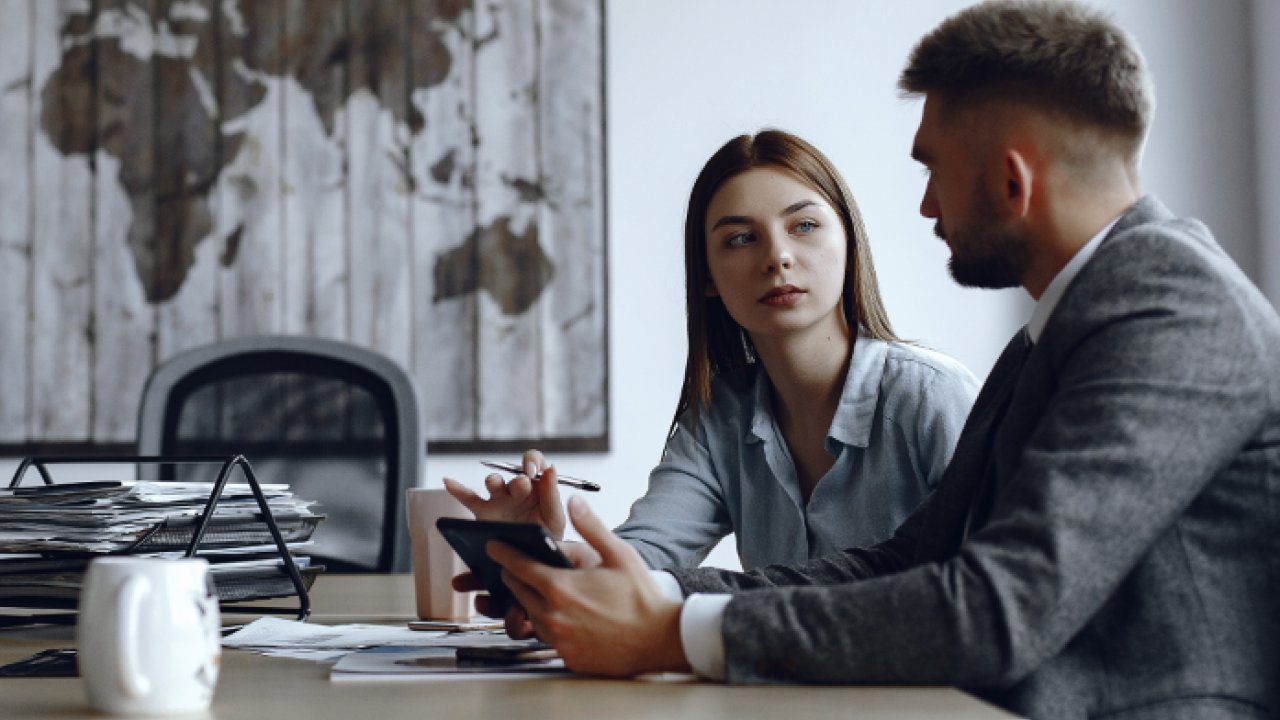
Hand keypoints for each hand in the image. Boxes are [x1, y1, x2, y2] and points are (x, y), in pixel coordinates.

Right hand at [443, 449, 566, 538]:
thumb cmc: (547, 535)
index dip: (533, 462)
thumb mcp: (555, 517)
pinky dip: (458, 490)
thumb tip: (551, 469)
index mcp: (537, 486)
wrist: (533, 559)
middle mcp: (517, 489)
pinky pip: (469, 498)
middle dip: (518, 479)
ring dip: (494, 481)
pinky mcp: (484, 513)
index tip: (534, 472)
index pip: (534, 463)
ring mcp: (499, 500)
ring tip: (494, 483)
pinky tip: (448, 482)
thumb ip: (552, 495)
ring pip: (493, 483)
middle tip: (523, 485)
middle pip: (513, 474)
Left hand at [488, 496, 689, 676]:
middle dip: (513, 576)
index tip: (493, 545)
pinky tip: (562, 614)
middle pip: (518, 591)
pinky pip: (547, 637)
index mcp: (560, 587)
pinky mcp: (567, 657)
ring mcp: (558, 640)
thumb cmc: (642, 598)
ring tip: (540, 589)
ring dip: (530, 601)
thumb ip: (591, 527)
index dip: (503, 553)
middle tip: (515, 566)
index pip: (518, 566)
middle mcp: (553, 616)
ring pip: (530, 615)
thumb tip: (574, 502)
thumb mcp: (619, 554)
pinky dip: (548, 624)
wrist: (661, 640)